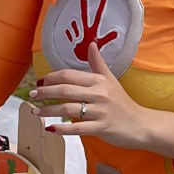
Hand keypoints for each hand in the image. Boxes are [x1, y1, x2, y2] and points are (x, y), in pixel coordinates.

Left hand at [33, 63, 173, 157]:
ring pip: (68, 109)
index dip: (52, 78)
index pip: (70, 75)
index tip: (40, 81)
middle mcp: (99, 94)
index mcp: (99, 81)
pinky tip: (50, 128)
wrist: (141, 124)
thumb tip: (92, 44)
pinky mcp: (102, 128)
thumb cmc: (123, 102)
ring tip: (35, 112)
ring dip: (49, 111)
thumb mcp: (111, 80)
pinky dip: (62, 129)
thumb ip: (98, 64)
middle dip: (45, 92)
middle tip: (32, 94)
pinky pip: (78, 128)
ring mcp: (100, 111)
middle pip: (66, 90)